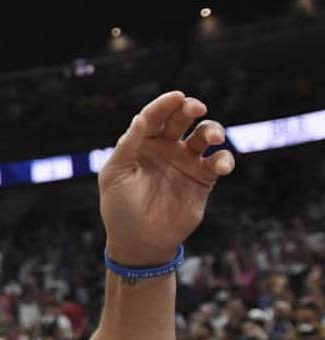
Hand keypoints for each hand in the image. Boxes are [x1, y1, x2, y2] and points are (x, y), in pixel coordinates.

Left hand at [99, 91, 234, 265]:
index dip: (164, 104)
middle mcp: (165, 148)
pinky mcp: (203, 179)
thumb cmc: (121, 209)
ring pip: (203, 135)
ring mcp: (185, 162)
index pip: (153, 117)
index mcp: (141, 144)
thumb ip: (127, 146)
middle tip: (196, 108)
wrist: (139, 242)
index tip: (176, 96)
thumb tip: (139, 117)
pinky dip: (224, 159)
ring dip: (212, 129)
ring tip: (213, 136)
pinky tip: (220, 165)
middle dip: (190, 109)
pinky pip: (218, 161)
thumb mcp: (115, 176)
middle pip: (181, 119)